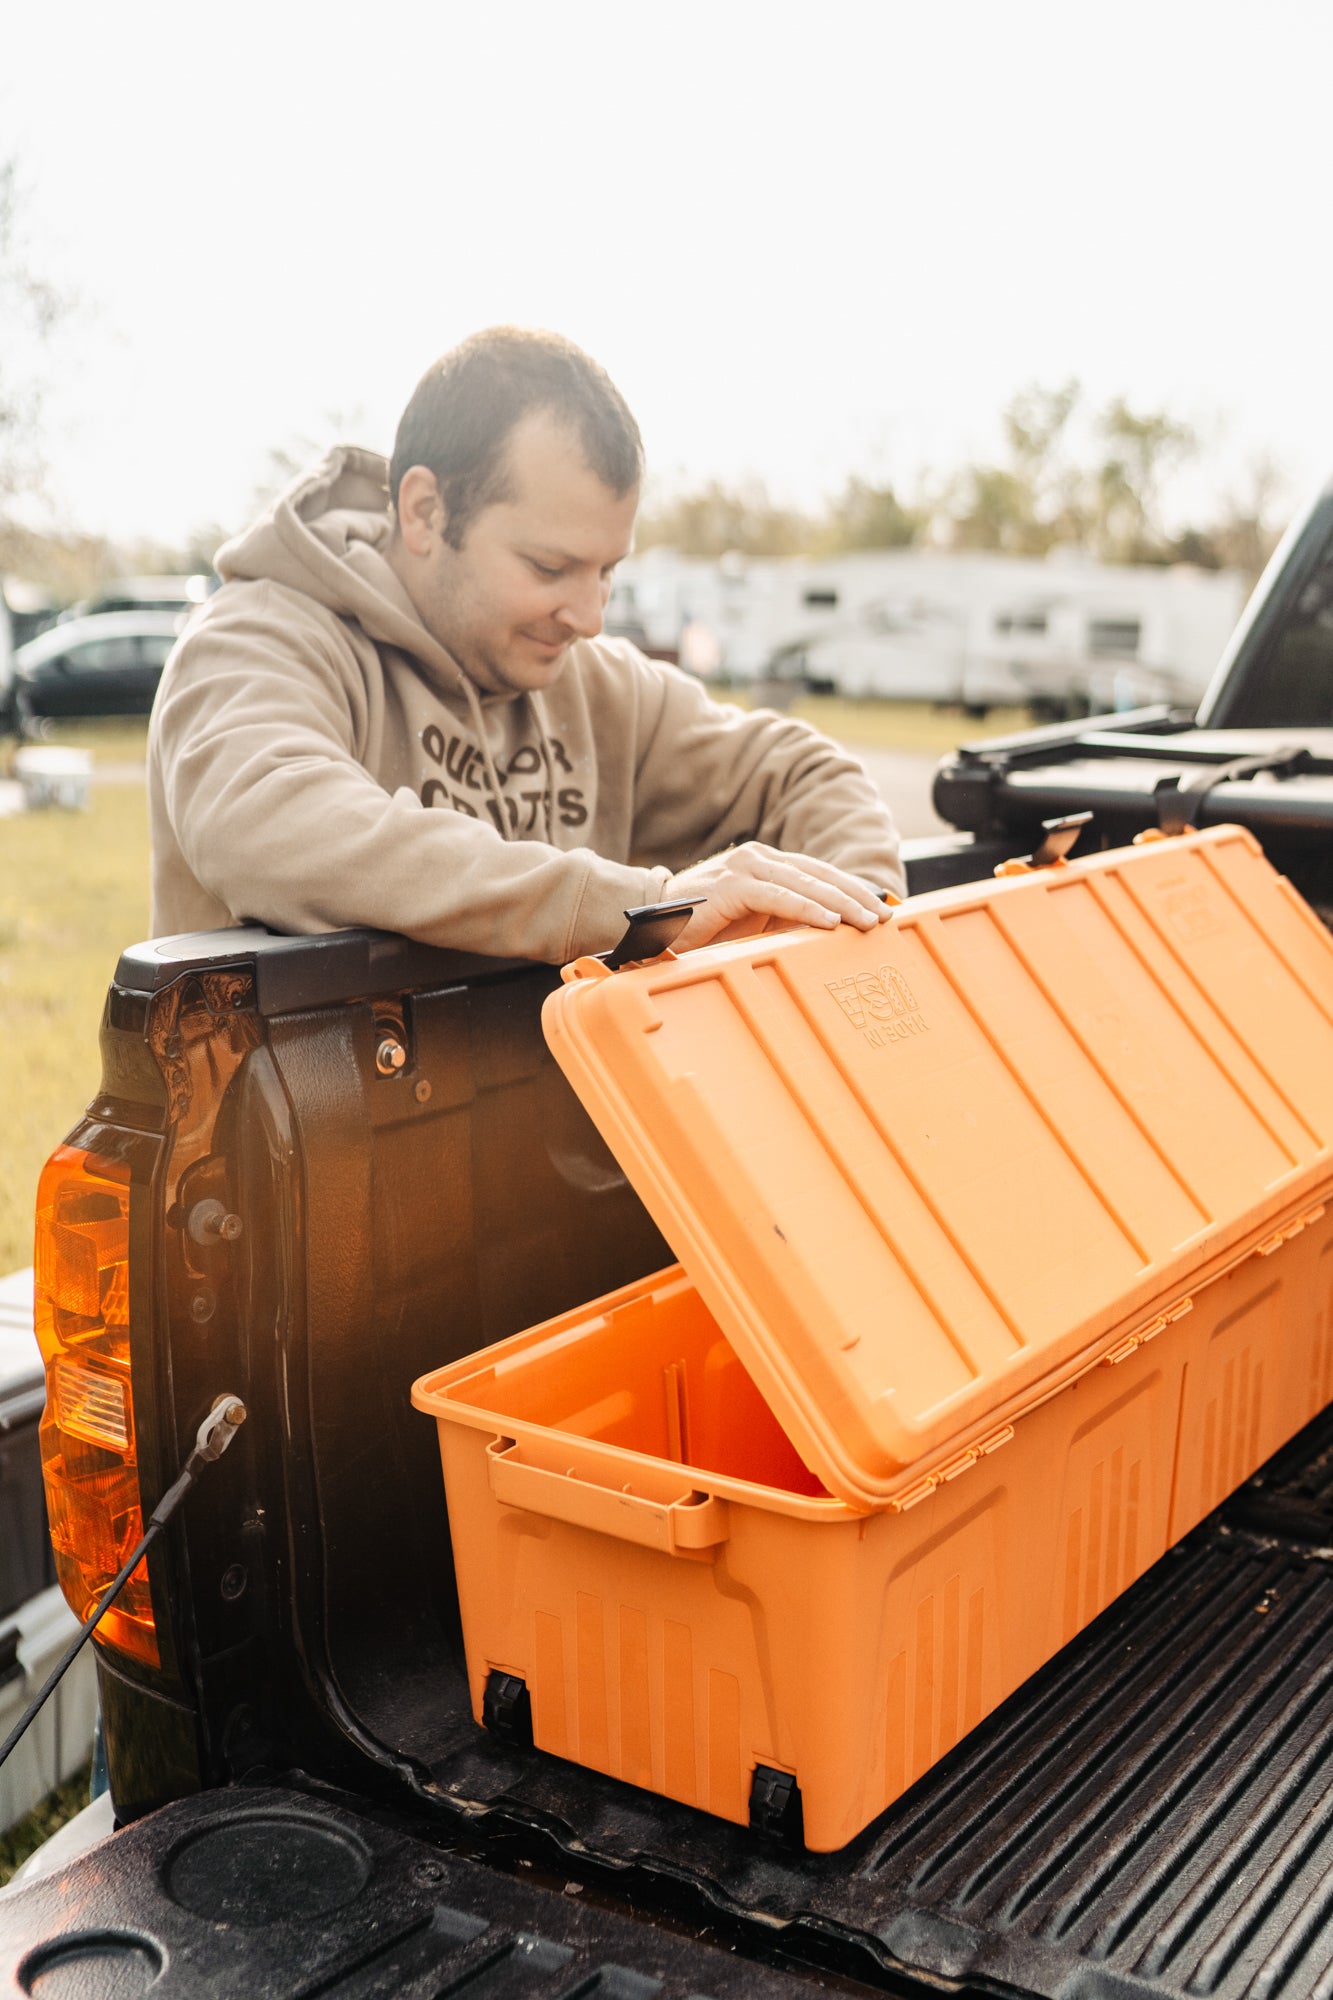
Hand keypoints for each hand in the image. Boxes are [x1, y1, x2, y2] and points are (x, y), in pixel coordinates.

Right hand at [663, 842, 892, 951]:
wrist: (649, 922)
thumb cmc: (701, 926)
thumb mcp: (752, 923)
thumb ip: (784, 920)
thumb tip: (829, 934)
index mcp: (766, 863)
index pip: (819, 873)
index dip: (852, 889)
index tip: (880, 908)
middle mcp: (759, 858)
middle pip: (820, 874)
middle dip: (856, 896)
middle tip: (884, 916)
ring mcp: (745, 868)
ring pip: (805, 883)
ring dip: (841, 903)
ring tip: (867, 921)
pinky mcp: (732, 885)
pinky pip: (779, 897)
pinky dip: (807, 909)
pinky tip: (829, 922)